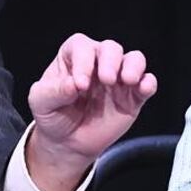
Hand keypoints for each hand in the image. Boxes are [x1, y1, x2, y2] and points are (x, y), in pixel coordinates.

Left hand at [26, 34, 157, 190]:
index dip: (83, 61)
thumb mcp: (41, 103)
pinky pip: (147, 82)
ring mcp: (117, 79)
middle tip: (106, 80)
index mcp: (74, 57)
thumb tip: (72, 84)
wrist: (67, 143)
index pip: (82, 47)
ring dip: (133, 66)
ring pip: (134, 59)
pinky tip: (143, 88)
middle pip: (111, 48)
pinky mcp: (132, 97)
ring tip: (127, 81)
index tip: (79, 85)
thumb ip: (53, 91)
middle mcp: (98, 63)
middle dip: (110, 61)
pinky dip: (148, 82)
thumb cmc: (53, 115)